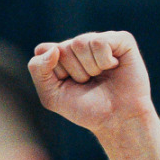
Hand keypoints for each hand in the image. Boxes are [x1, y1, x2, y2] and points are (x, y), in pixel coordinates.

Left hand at [27, 31, 153, 140]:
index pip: (43, 51)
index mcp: (62, 55)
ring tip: (100, 77)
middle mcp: (80, 44)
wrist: (116, 119)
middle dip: (73, 72)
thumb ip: (39, 70)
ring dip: (89, 68)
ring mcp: (100, 40)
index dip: (54, 74)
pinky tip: (113, 67)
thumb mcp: (51, 95)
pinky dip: (104, 61)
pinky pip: (100, 42)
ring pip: (80, 42)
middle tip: (87, 84)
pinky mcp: (121, 39)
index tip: (67, 85)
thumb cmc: (85, 109)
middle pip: (63, 48)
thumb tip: (53, 48)